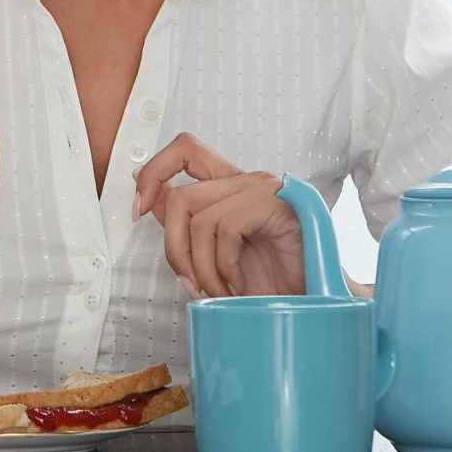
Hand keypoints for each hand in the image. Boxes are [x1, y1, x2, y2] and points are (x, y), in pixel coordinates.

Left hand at [133, 133, 305, 297]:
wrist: (312, 301)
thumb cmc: (269, 280)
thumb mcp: (215, 253)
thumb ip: (187, 224)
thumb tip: (149, 199)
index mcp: (230, 186)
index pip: (185, 150)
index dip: (153, 173)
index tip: (139, 210)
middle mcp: (245, 181)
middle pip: (180, 198)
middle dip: (174, 248)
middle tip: (189, 283)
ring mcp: (263, 189)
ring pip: (199, 218)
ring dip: (200, 266)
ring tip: (217, 290)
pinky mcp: (276, 205)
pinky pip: (226, 229)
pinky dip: (223, 266)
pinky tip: (238, 284)